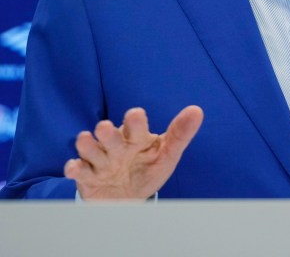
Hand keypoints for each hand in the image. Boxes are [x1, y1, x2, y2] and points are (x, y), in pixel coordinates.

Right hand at [64, 105, 202, 199]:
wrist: (129, 197)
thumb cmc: (149, 168)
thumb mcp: (167, 154)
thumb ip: (180, 134)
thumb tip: (197, 110)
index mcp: (136, 138)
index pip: (136, 126)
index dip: (135, 121)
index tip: (136, 115)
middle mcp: (117, 145)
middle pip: (110, 135)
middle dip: (107, 132)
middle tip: (105, 128)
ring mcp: (101, 160)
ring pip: (91, 149)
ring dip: (88, 145)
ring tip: (86, 140)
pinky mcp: (87, 177)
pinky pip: (79, 171)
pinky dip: (75, 168)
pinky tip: (74, 167)